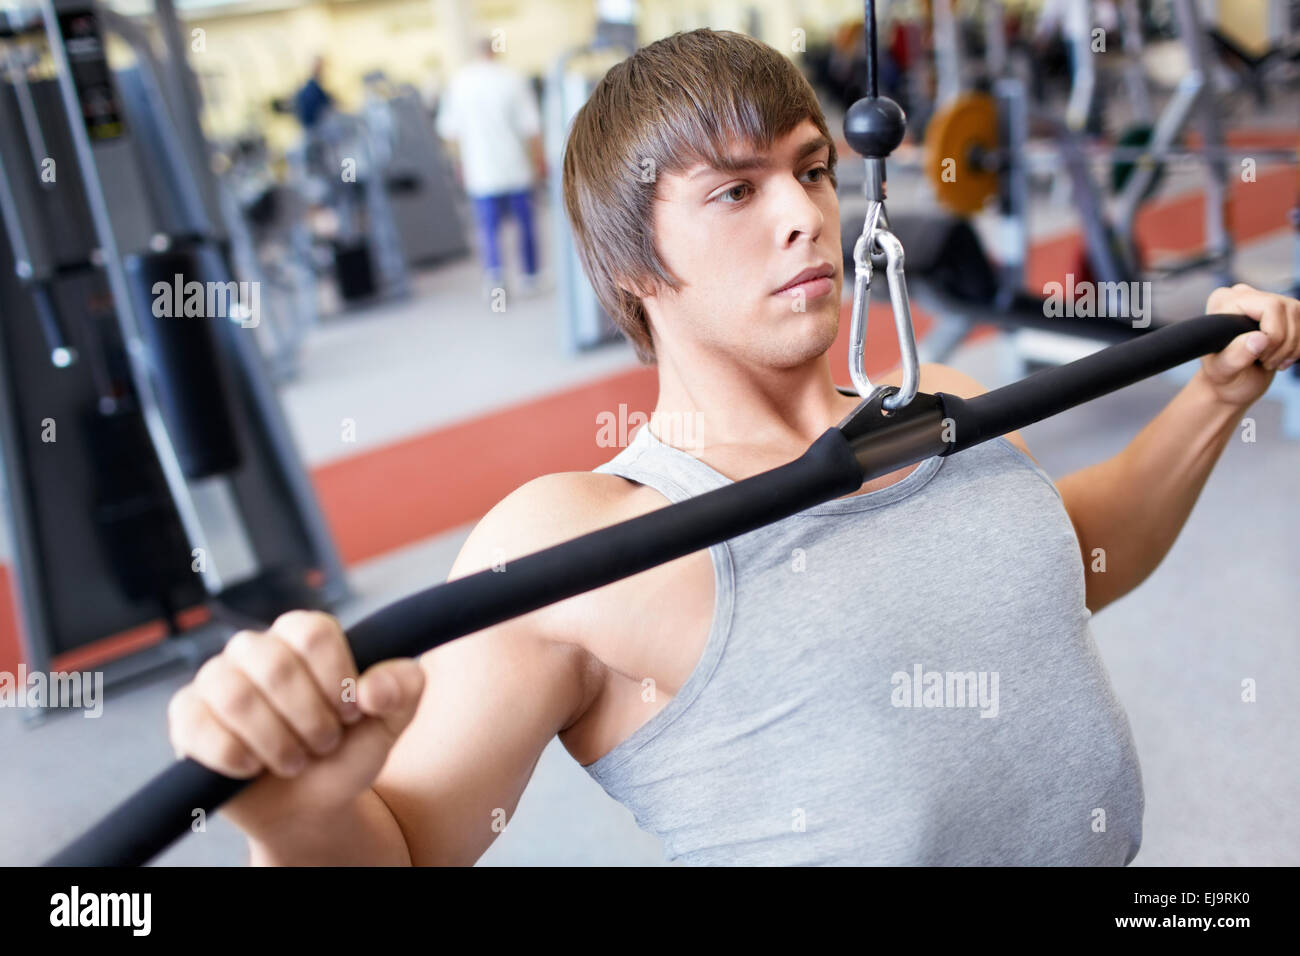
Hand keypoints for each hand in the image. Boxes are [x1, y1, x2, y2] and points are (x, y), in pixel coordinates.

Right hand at [167, 610, 424, 837]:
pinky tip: (253, 768)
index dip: (337, 679)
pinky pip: (198, 726)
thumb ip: (402, 689)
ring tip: (294, 762)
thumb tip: (374, 687)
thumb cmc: (346, 753)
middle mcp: (255, 649)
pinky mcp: (187, 716)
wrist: (310, 807)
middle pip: (274, 663)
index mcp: (302, 635)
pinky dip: (234, 756)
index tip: (352, 714)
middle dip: (309, 717)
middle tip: (325, 744)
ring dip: (275, 741)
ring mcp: (215, 680)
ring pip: (235, 695)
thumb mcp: (389, 722)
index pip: (314, 633)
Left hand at [1198, 284, 1299, 406]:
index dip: (1273, 334)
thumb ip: (1236, 356)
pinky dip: (1298, 347)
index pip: (1270, 306)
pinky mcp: (1282, 314)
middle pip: (1289, 309)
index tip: (1258, 356)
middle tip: (1264, 362)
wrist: (1232, 384)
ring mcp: (1267, 301)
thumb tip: (1259, 339)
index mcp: (1225, 301)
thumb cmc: (1222, 376)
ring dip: (1292, 348)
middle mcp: (1246, 295)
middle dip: (1283, 343)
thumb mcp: (1222, 371)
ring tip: (1270, 361)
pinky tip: (1281, 358)